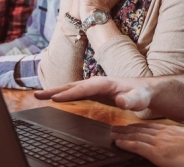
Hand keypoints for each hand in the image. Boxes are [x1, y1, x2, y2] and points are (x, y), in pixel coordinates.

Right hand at [34, 76, 152, 111]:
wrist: (146, 90)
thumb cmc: (143, 94)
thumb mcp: (140, 98)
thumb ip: (132, 100)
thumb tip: (120, 100)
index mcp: (105, 83)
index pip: (83, 89)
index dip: (69, 94)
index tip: (54, 98)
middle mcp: (97, 82)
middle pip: (72, 86)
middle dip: (54, 90)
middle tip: (37, 95)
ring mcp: (94, 87)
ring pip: (71, 88)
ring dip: (55, 91)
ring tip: (39, 95)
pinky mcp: (94, 92)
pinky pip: (75, 93)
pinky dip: (63, 95)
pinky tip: (55, 99)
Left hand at [110, 123, 183, 165]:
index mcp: (173, 131)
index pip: (152, 127)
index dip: (140, 126)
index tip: (131, 126)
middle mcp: (164, 133)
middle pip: (141, 129)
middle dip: (128, 128)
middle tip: (116, 127)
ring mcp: (159, 142)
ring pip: (136, 136)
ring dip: (123, 134)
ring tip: (113, 133)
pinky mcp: (156, 152)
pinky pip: (137, 146)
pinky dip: (126, 143)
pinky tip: (118, 142)